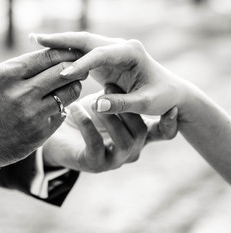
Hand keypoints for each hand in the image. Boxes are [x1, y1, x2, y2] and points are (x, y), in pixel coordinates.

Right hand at [0, 48, 85, 175]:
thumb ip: (23, 68)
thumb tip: (54, 57)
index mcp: (8, 73)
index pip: (49, 56)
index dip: (66, 54)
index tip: (72, 56)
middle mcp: (21, 92)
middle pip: (63, 72)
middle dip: (77, 68)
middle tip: (81, 69)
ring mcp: (32, 114)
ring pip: (68, 93)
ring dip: (73, 88)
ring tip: (71, 87)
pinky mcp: (39, 133)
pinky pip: (61, 114)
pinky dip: (61, 109)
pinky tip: (54, 108)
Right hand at [33, 32, 188, 115]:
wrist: (171, 92)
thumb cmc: (163, 97)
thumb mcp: (147, 103)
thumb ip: (123, 104)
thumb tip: (97, 105)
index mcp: (131, 52)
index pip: (100, 54)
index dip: (80, 64)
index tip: (62, 74)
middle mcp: (119, 47)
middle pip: (85, 40)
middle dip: (61, 40)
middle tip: (36, 38)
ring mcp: (111, 52)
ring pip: (81, 44)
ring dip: (59, 43)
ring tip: (36, 41)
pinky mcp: (106, 61)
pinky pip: (82, 55)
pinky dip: (65, 54)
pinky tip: (49, 55)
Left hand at [43, 84, 177, 172]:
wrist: (59, 139)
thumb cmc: (86, 118)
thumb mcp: (107, 102)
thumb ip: (122, 94)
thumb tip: (131, 68)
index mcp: (137, 136)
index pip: (163, 134)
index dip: (170, 124)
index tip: (173, 109)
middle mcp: (131, 150)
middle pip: (141, 132)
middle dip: (128, 108)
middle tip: (110, 87)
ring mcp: (114, 160)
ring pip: (123, 140)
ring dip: (109, 116)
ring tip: (94, 100)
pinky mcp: (94, 164)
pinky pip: (95, 145)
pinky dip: (87, 124)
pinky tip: (76, 108)